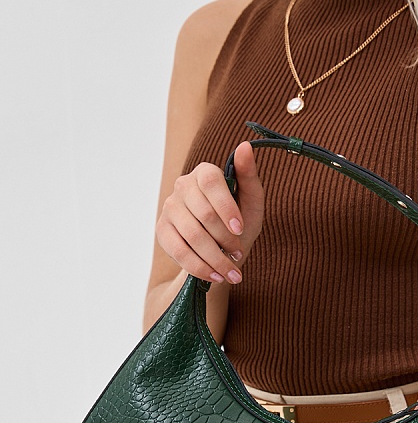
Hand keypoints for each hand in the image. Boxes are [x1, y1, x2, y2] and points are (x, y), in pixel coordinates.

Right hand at [156, 142, 263, 283]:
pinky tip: (215, 276)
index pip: (212, 183)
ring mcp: (169, 208)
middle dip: (225, 239)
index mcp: (205, 173)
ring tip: (232, 273)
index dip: (227, 207)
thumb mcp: (251, 201)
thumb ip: (249, 175)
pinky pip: (179, 251)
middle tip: (239, 254)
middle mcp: (183, 185)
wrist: (220, 249)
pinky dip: (200, 267)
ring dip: (215, 258)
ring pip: (192, 236)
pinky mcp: (162, 231)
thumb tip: (245, 146)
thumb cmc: (239, 221)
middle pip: (203, 214)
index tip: (240, 229)